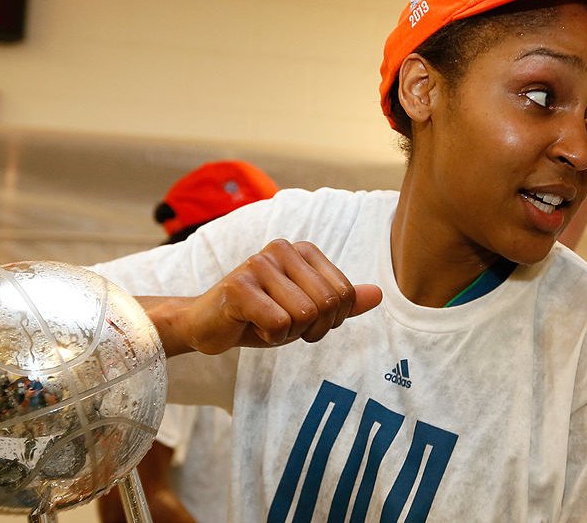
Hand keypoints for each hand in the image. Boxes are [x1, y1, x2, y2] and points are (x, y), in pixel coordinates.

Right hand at [155, 239, 381, 354]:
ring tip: (266, 323)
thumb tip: (379, 294)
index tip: (304, 321)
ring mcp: (259, 263)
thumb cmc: (260, 315)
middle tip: (284, 326)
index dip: (331, 321)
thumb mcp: (307, 311)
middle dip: (312, 328)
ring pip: (305, 315)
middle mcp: (282, 249)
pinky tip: (251, 326)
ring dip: (289, 333)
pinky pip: (280, 323)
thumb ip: (342, 303)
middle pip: (327, 304)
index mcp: (303, 250)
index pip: (345, 294)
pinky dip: (270, 337)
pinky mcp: (239, 285)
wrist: (207, 324)